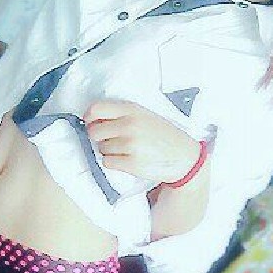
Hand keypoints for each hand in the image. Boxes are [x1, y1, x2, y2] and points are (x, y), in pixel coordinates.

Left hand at [83, 99, 202, 182]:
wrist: (183, 156)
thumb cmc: (162, 135)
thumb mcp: (144, 115)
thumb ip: (121, 114)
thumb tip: (92, 120)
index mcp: (132, 110)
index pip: (96, 109)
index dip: (89, 117)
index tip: (90, 122)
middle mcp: (130, 125)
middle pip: (94, 132)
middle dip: (99, 137)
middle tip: (111, 139)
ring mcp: (131, 145)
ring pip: (101, 148)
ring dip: (109, 151)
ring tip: (127, 149)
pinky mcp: (132, 163)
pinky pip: (108, 162)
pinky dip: (114, 162)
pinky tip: (128, 159)